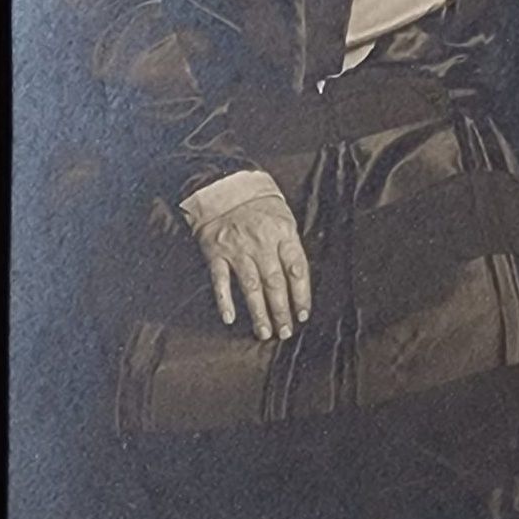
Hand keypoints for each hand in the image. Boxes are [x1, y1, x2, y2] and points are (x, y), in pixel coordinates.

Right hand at [189, 182, 310, 339]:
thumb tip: (299, 281)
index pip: (297, 269)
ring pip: (251, 287)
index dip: (302, 295)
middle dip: (282, 310)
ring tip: (265, 333)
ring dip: (259, 313)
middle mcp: (262, 242)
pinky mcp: (216, 252)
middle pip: (275, 283)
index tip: (303, 315)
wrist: (224, 185)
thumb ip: (290, 246)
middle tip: (285, 332)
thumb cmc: (259, 205)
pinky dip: (225, 301)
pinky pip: (221, 281)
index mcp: (283, 233)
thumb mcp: (283, 217)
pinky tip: (230, 318)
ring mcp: (237, 248)